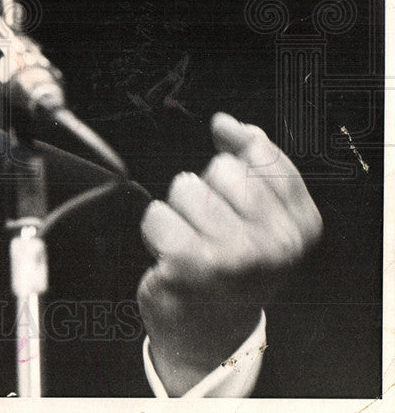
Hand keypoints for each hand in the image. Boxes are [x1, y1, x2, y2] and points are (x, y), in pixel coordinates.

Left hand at [136, 112, 321, 395]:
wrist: (211, 332)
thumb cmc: (234, 268)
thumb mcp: (263, 217)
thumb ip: (254, 161)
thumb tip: (226, 123)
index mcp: (300, 226)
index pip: (263, 154)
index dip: (237, 152)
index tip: (230, 179)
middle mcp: (273, 243)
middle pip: (220, 168)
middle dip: (207, 191)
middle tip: (210, 229)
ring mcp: (233, 255)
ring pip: (186, 187)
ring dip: (178, 211)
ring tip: (191, 241)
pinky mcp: (189, 264)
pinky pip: (156, 213)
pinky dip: (155, 230)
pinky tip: (170, 254)